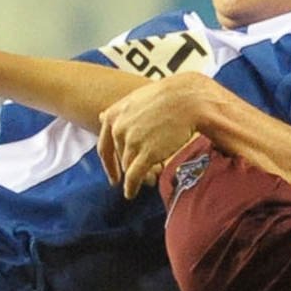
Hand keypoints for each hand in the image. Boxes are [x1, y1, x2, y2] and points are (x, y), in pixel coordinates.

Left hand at [97, 73, 221, 198]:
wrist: (189, 99)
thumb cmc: (168, 97)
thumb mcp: (137, 98)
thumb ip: (119, 111)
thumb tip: (101, 116)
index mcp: (114, 115)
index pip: (104, 145)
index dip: (108, 163)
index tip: (113, 175)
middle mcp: (118, 128)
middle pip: (120, 158)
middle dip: (129, 168)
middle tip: (139, 178)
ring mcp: (131, 141)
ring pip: (128, 167)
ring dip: (138, 176)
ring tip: (150, 180)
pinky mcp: (146, 153)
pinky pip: (133, 176)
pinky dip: (131, 187)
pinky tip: (131, 194)